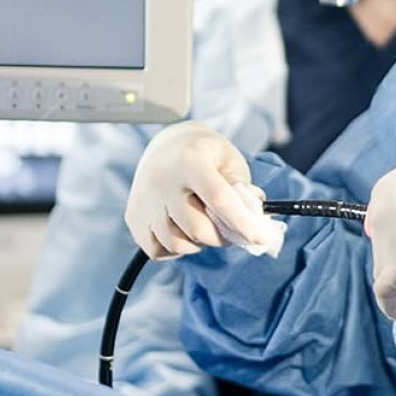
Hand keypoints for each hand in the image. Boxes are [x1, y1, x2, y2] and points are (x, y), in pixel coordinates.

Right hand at [125, 121, 268, 260]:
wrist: (167, 145)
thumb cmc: (206, 154)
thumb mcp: (229, 160)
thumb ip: (242, 188)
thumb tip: (254, 217)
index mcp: (190, 162)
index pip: (219, 199)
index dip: (243, 223)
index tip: (261, 238)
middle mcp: (161, 181)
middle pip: (197, 227)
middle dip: (222, 237)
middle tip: (233, 231)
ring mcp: (144, 201)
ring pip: (177, 243)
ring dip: (200, 244)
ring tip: (208, 226)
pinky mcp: (134, 217)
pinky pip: (158, 250)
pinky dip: (177, 249)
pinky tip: (186, 232)